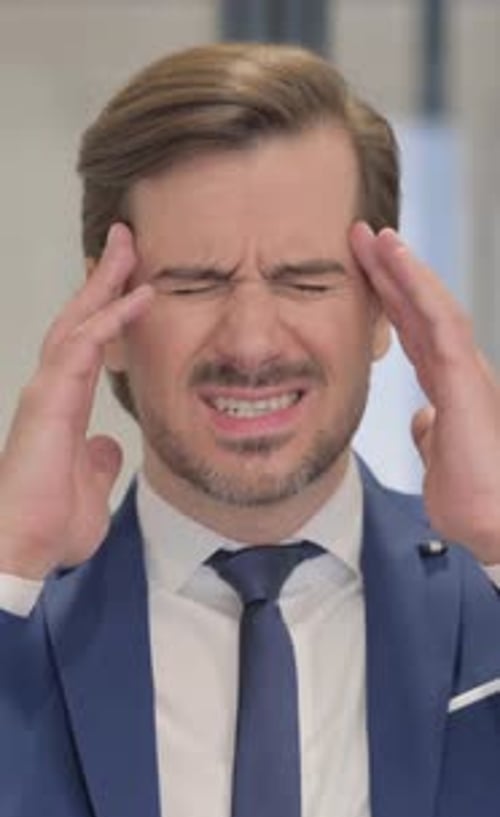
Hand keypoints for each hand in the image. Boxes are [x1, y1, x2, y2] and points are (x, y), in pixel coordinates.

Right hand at [0, 223, 153, 577]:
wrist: (23, 549)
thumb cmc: (48, 525)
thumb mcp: (89, 486)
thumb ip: (99, 461)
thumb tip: (108, 445)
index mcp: (65, 406)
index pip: (88, 345)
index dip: (108, 311)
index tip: (133, 283)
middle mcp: (53, 390)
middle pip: (80, 320)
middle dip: (103, 279)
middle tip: (126, 241)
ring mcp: (47, 391)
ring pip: (78, 321)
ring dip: (106, 283)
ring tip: (130, 247)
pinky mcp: (48, 399)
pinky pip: (85, 346)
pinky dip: (113, 318)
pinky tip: (140, 296)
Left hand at [351, 221, 499, 563]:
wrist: (497, 526)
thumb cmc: (474, 503)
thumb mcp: (437, 464)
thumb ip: (430, 437)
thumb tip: (421, 419)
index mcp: (450, 391)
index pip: (415, 335)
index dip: (391, 303)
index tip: (365, 277)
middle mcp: (461, 374)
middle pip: (419, 312)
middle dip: (390, 274)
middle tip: (361, 238)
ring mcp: (468, 372)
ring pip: (431, 304)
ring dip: (401, 267)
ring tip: (374, 234)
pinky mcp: (468, 378)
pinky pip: (439, 319)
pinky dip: (417, 285)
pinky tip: (396, 257)